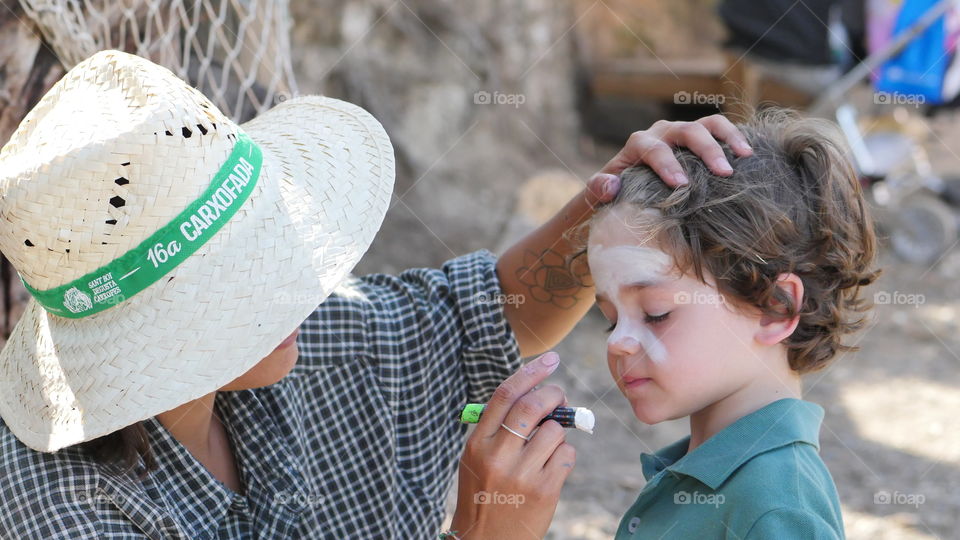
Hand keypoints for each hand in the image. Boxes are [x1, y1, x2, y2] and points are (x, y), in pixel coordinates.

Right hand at [450, 352, 574, 538]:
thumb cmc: (484, 493)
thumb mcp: (477, 458)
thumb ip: (499, 428)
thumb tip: (537, 393)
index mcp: (478, 443)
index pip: (505, 395)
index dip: (531, 372)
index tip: (551, 359)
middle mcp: (498, 456)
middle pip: (533, 406)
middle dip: (553, 393)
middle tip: (559, 395)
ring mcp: (522, 474)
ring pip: (555, 431)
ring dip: (558, 432)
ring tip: (546, 447)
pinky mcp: (545, 491)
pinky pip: (567, 455)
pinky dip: (565, 455)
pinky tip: (551, 467)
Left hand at [582, 114, 754, 210]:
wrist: (625, 182)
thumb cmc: (614, 191)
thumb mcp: (597, 193)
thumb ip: (598, 189)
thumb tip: (611, 185)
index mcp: (638, 144)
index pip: (653, 149)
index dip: (667, 164)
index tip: (681, 184)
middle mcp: (662, 132)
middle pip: (686, 131)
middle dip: (706, 150)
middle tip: (724, 173)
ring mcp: (682, 132)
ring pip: (708, 124)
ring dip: (728, 137)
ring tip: (745, 156)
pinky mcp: (699, 137)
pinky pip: (719, 129)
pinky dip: (735, 137)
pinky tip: (750, 155)